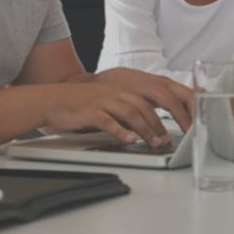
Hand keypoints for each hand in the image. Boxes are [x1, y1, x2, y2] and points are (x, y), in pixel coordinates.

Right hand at [45, 69, 192, 147]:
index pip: (154, 97)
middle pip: (146, 106)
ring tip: (154, 143)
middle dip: (160, 124)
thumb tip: (151, 126)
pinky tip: (129, 140)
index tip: (180, 125)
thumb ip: (129, 110)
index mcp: (124, 89)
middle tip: (168, 140)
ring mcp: (104, 101)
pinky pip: (109, 121)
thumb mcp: (110, 102)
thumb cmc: (83, 104)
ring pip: (131, 113)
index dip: (169, 111)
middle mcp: (117, 93)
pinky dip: (121, 131)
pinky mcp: (91, 111)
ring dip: (146, 130)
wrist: (53, 100)